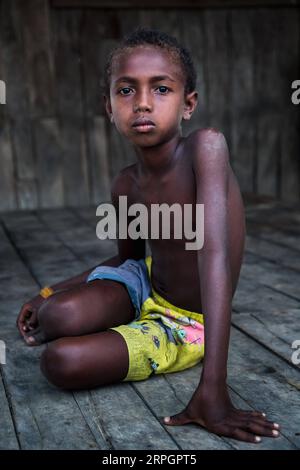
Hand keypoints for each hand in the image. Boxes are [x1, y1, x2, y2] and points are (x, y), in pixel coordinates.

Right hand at [16, 295, 44, 340]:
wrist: (54, 292)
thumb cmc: (45, 301)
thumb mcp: (38, 311)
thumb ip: (33, 320)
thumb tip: (30, 328)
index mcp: (25, 308)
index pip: (19, 322)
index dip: (21, 331)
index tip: (26, 337)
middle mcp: (28, 309)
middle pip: (24, 323)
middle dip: (27, 331)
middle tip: (31, 338)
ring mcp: (33, 309)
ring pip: (30, 322)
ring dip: (32, 329)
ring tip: (38, 335)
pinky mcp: (39, 310)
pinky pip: (36, 320)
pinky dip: (38, 325)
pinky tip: (44, 329)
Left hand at [163, 381, 279, 442]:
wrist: (209, 384)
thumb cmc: (198, 400)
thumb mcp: (188, 412)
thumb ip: (178, 419)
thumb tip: (163, 421)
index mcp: (220, 425)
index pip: (236, 432)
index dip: (247, 436)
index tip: (258, 439)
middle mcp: (230, 421)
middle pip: (250, 426)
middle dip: (263, 430)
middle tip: (277, 433)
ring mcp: (234, 415)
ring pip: (252, 420)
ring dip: (264, 424)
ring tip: (277, 428)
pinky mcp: (235, 410)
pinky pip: (249, 415)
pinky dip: (257, 416)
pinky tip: (265, 418)